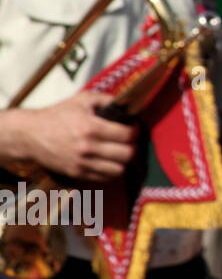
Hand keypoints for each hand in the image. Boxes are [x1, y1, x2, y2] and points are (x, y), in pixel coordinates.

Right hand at [7, 93, 137, 182]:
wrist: (30, 134)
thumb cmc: (58, 114)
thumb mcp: (82, 99)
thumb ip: (107, 100)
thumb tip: (128, 105)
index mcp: (91, 127)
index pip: (127, 135)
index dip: (134, 131)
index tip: (132, 128)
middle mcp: (87, 147)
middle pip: (126, 154)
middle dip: (132, 147)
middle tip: (128, 142)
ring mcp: (81, 162)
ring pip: (118, 170)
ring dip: (123, 161)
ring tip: (119, 153)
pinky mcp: (76, 173)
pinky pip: (104, 178)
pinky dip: (110, 171)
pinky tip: (108, 161)